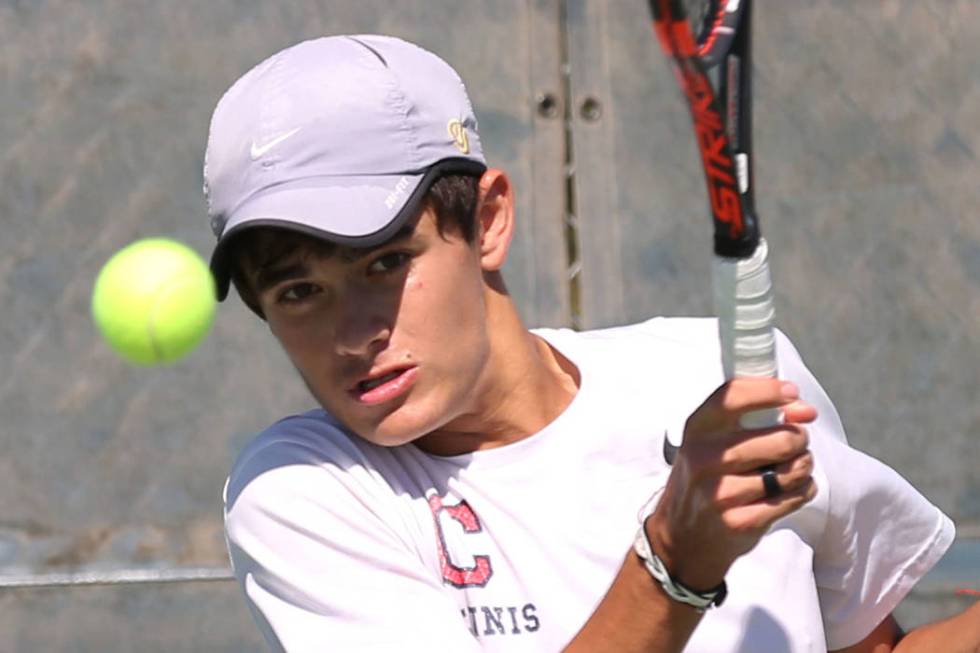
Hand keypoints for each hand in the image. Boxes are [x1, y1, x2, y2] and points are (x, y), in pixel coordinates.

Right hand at [646, 378, 817, 589]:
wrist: (681, 536)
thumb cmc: (706, 478)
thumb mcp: (714, 441)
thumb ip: (756, 419)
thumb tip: (805, 411)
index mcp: (698, 429)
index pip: (733, 397)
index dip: (769, 391)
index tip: (792, 393)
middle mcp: (704, 458)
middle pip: (779, 438)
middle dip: (799, 439)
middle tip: (795, 443)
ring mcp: (720, 493)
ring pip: (792, 471)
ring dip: (803, 467)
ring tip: (792, 470)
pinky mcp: (739, 522)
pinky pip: (792, 498)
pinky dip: (802, 491)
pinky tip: (789, 491)